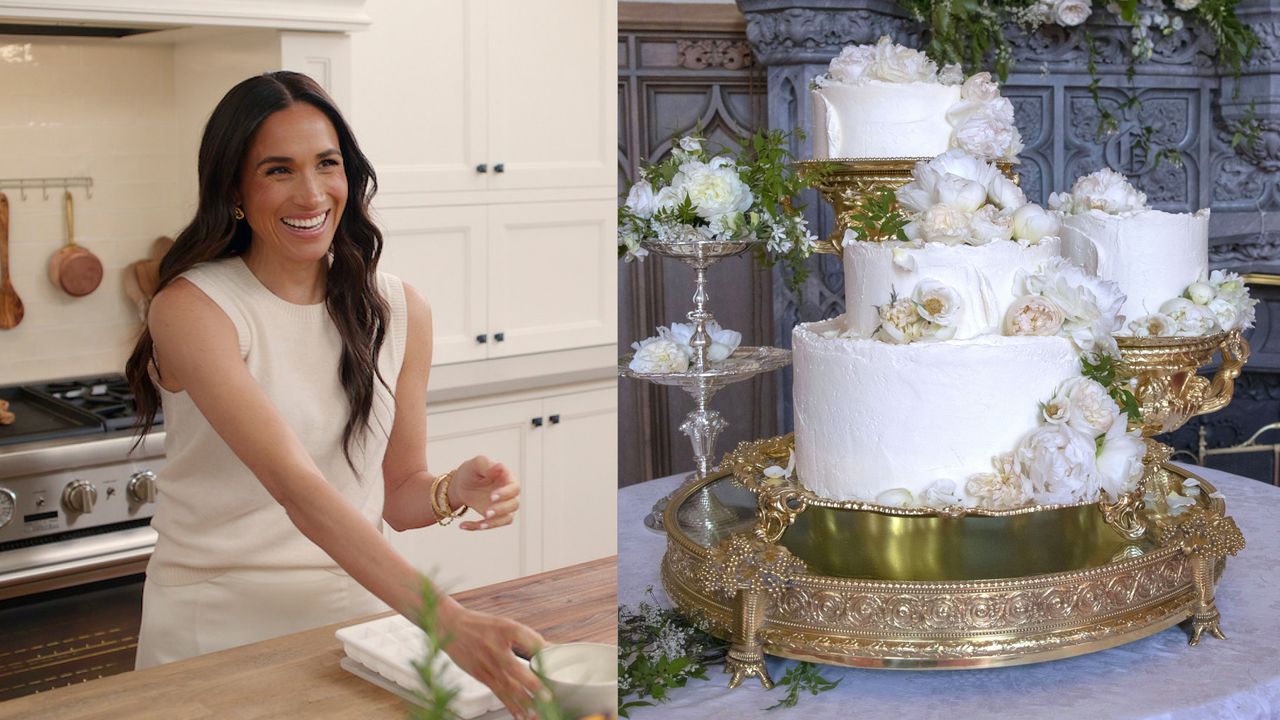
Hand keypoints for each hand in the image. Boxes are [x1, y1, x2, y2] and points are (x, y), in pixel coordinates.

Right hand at [438, 599, 544, 719]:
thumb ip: (529, 639)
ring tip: (536, 714)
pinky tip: (520, 715)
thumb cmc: (482, 626)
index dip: (545, 652)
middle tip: (548, 698)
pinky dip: (510, 705)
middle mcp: (496, 648)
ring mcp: (487, 664)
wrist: (450, 626)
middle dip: (533, 686)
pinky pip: (498, 692)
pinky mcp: (480, 675)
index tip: (557, 663)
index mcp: (507, 630)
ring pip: (507, 686)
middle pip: (517, 670)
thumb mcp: (507, 625)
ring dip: (523, 702)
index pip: (531, 641)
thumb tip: (552, 650)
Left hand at [448, 455, 519, 530]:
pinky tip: (463, 525)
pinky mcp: (495, 517)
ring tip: (480, 524)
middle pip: (514, 505)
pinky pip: (490, 525)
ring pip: (507, 519)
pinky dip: (477, 527)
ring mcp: (503, 507)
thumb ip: (487, 465)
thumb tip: (500, 466)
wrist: (461, 484)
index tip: (492, 496)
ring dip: (494, 523)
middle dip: (501, 510)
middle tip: (487, 513)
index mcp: (508, 479)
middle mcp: (509, 494)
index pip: (514, 488)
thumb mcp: (476, 465)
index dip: (505, 493)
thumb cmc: (472, 471)